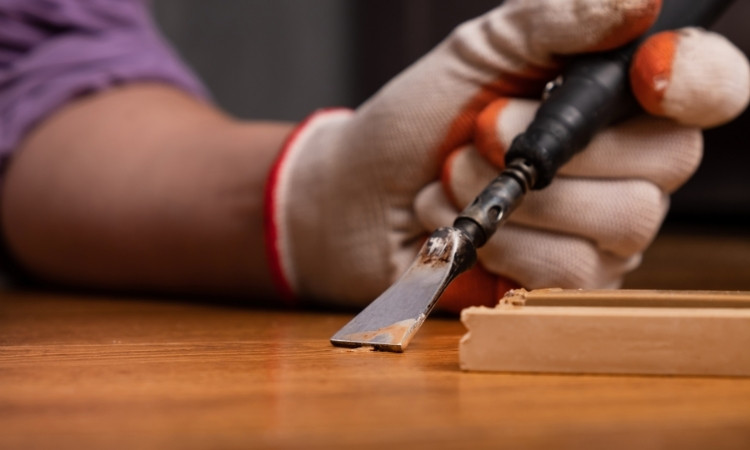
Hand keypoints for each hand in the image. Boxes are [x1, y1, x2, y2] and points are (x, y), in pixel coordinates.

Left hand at [264, 0, 749, 308]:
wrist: (362, 198)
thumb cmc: (419, 121)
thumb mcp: (477, 54)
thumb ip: (551, 24)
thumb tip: (639, 0)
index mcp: (613, 100)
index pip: (706, 90)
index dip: (695, 81)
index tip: (648, 75)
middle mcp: (629, 167)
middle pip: (666, 163)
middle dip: (553, 145)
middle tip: (482, 131)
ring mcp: (605, 232)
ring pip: (619, 222)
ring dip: (515, 197)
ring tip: (456, 180)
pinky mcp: (570, 284)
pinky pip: (571, 271)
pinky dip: (504, 243)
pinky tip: (468, 229)